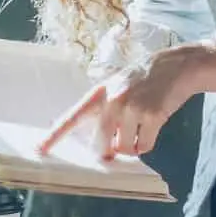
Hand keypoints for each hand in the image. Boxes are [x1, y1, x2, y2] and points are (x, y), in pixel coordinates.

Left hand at [38, 45, 200, 157]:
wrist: (176, 67)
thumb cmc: (142, 81)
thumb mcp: (116, 87)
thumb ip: (104, 112)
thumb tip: (102, 146)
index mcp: (99, 93)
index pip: (72, 117)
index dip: (55, 135)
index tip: (39, 149)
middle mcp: (112, 99)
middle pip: (101, 142)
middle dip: (109, 150)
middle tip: (118, 144)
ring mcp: (133, 107)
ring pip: (123, 148)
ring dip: (131, 146)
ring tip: (139, 128)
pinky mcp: (152, 115)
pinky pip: (144, 146)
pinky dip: (147, 143)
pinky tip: (152, 127)